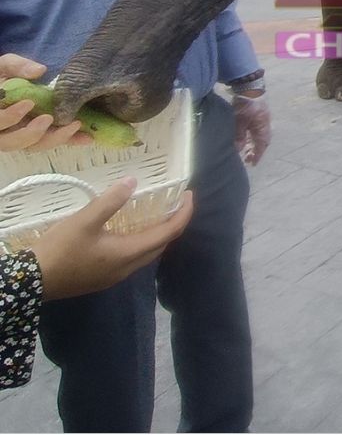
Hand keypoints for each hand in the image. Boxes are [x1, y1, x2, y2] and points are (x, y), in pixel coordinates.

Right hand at [0, 54, 91, 150]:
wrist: (11, 82)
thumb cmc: (5, 74)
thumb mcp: (6, 66)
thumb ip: (18, 67)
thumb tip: (39, 71)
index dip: (9, 117)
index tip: (28, 103)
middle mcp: (5, 130)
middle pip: (13, 142)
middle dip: (31, 134)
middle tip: (49, 119)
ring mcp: (22, 134)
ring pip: (33, 146)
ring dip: (54, 139)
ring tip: (75, 125)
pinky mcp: (40, 135)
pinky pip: (52, 141)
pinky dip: (68, 140)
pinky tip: (87, 137)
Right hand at [30, 178, 192, 299]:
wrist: (29, 283)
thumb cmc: (60, 250)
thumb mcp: (85, 220)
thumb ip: (111, 200)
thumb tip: (133, 182)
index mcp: (128, 254)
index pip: (168, 233)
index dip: (183, 214)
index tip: (189, 194)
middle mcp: (127, 268)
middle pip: (161, 245)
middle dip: (174, 223)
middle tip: (175, 200)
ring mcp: (114, 276)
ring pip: (147, 253)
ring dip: (158, 233)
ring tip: (157, 211)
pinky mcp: (103, 278)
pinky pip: (133, 258)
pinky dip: (142, 241)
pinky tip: (131, 229)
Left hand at [232, 94, 270, 164]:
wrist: (249, 86)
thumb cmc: (245, 104)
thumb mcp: (240, 121)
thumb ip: (239, 136)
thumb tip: (238, 150)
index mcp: (262, 126)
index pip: (262, 144)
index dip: (258, 155)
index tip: (253, 164)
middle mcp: (264, 123)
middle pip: (261, 140)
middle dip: (255, 150)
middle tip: (247, 158)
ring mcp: (261, 118)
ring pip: (258, 135)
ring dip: (252, 143)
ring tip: (244, 150)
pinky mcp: (257, 114)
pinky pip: (255, 129)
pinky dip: (250, 136)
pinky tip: (244, 137)